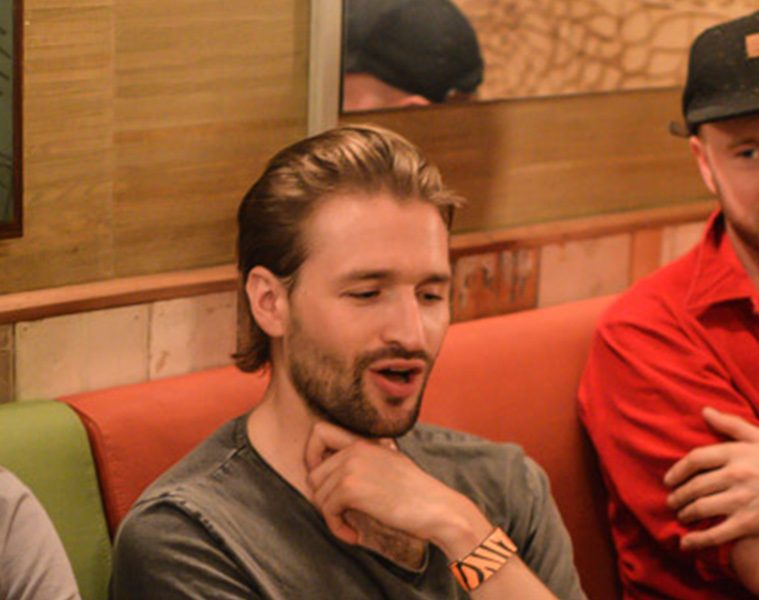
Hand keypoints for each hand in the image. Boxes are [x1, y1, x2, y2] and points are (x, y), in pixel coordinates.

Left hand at [304, 421, 489, 557]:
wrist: (437, 508)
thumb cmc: (418, 494)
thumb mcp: (390, 464)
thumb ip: (364, 462)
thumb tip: (335, 478)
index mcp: (364, 441)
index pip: (318, 432)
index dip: (312, 456)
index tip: (325, 480)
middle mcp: (355, 449)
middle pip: (313, 474)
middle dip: (324, 499)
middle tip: (343, 514)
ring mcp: (351, 467)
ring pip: (317, 495)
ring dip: (332, 517)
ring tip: (351, 526)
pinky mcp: (351, 488)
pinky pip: (327, 511)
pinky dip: (337, 528)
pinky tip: (354, 535)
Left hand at [664, 407, 758, 549]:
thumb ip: (731, 425)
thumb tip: (705, 411)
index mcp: (737, 453)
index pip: (696, 459)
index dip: (677, 471)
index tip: (668, 480)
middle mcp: (737, 475)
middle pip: (694, 486)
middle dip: (678, 496)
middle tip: (672, 501)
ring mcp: (743, 500)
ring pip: (700, 508)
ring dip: (685, 514)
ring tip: (682, 515)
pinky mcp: (750, 523)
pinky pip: (715, 534)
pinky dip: (696, 540)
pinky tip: (685, 543)